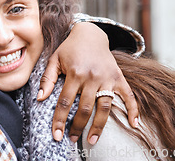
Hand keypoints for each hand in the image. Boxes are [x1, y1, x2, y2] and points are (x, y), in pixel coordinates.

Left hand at [38, 22, 138, 143]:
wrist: (90, 33)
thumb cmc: (69, 48)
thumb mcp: (54, 59)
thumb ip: (47, 79)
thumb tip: (40, 98)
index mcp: (75, 73)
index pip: (64, 102)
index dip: (59, 120)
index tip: (56, 134)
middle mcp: (92, 77)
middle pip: (84, 108)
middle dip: (77, 127)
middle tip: (72, 139)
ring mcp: (107, 78)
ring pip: (104, 107)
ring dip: (99, 126)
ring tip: (92, 140)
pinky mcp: (119, 77)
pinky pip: (129, 95)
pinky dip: (133, 110)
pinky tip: (134, 124)